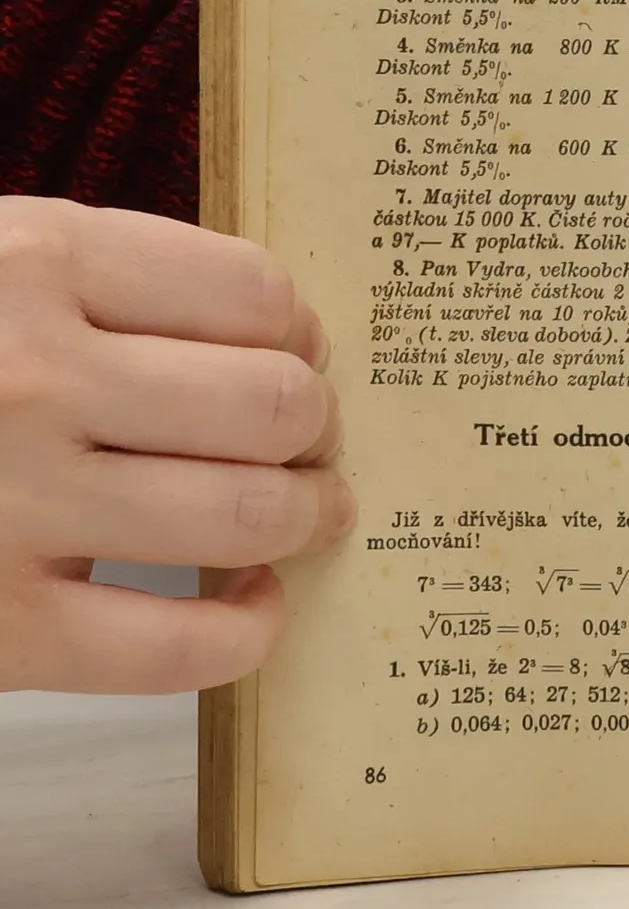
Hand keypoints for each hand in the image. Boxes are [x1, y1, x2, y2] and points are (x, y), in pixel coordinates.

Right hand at [0, 198, 353, 692]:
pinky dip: (248, 629)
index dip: (301, 332)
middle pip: (273, 403)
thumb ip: (102, 281)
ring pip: (249, 513)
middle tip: (312, 444)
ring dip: (306, 517)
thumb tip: (280, 334)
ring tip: (303, 515)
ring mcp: (12, 505)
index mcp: (32, 263)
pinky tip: (250, 601)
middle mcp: (32, 377)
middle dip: (317, 429)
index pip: (252, 291)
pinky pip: (180, 645)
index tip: (300, 358)